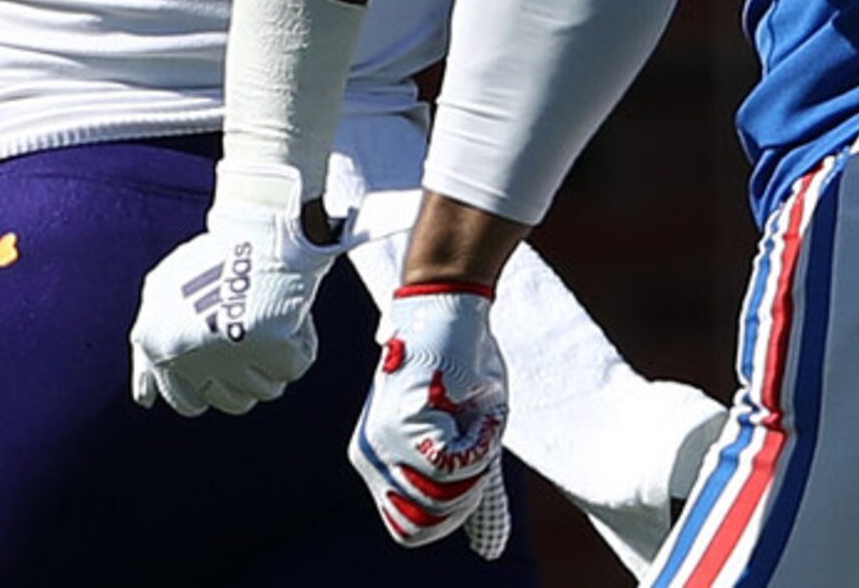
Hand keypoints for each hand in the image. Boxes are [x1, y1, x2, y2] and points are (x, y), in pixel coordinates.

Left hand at [130, 162, 341, 416]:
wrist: (255, 227)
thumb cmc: (213, 262)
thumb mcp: (162, 298)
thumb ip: (148, 350)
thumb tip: (144, 400)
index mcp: (156, 343)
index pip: (186, 401)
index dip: (212, 383)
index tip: (228, 360)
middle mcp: (185, 353)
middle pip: (232, 401)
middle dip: (246, 375)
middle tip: (254, 339)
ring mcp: (227, 352)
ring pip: (266, 389)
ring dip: (273, 358)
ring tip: (269, 318)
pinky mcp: (268, 344)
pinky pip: (295, 366)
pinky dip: (299, 341)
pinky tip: (289, 313)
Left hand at [352, 283, 512, 557]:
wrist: (449, 306)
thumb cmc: (461, 366)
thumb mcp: (467, 437)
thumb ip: (468, 490)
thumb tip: (488, 552)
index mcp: (378, 463)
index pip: (410, 529)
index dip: (450, 510)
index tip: (465, 465)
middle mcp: (369, 459)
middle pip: (426, 521)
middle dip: (463, 491)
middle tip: (468, 437)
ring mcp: (381, 444)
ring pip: (444, 496)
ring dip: (474, 460)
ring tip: (465, 413)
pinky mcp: (400, 426)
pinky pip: (454, 465)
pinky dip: (478, 441)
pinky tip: (466, 403)